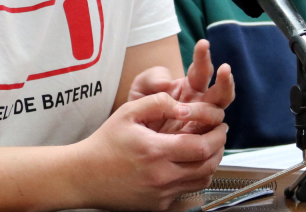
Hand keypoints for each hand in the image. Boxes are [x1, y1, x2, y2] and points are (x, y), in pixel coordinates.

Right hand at [76, 92, 225, 211]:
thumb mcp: (128, 113)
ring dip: (211, 163)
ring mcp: (160, 194)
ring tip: (208, 148)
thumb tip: (184, 106)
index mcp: (155, 151)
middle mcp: (161, 177)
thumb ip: (158, 103)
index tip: (221, 125)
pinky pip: (186, 191)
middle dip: (220, 147)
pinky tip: (188, 163)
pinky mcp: (158, 205)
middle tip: (220, 135)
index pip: (201, 146)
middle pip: (208, 165)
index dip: (217, 135)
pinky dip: (194, 177)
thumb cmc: (104, 144)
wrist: (84, 176)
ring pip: (202, 181)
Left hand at [128, 39, 234, 133]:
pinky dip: (208, 137)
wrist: (133, 141)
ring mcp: (202, 125)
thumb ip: (150, 79)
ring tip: (183, 111)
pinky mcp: (199, 144)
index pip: (203, 70)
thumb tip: (167, 82)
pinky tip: (199, 135)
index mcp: (191, 87)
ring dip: (204, 111)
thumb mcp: (139, 90)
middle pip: (222, 93)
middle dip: (225, 81)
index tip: (203, 44)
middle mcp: (202, 104)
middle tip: (224, 69)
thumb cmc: (141, 112)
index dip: (203, 57)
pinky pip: (212, 141)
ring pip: (217, 116)